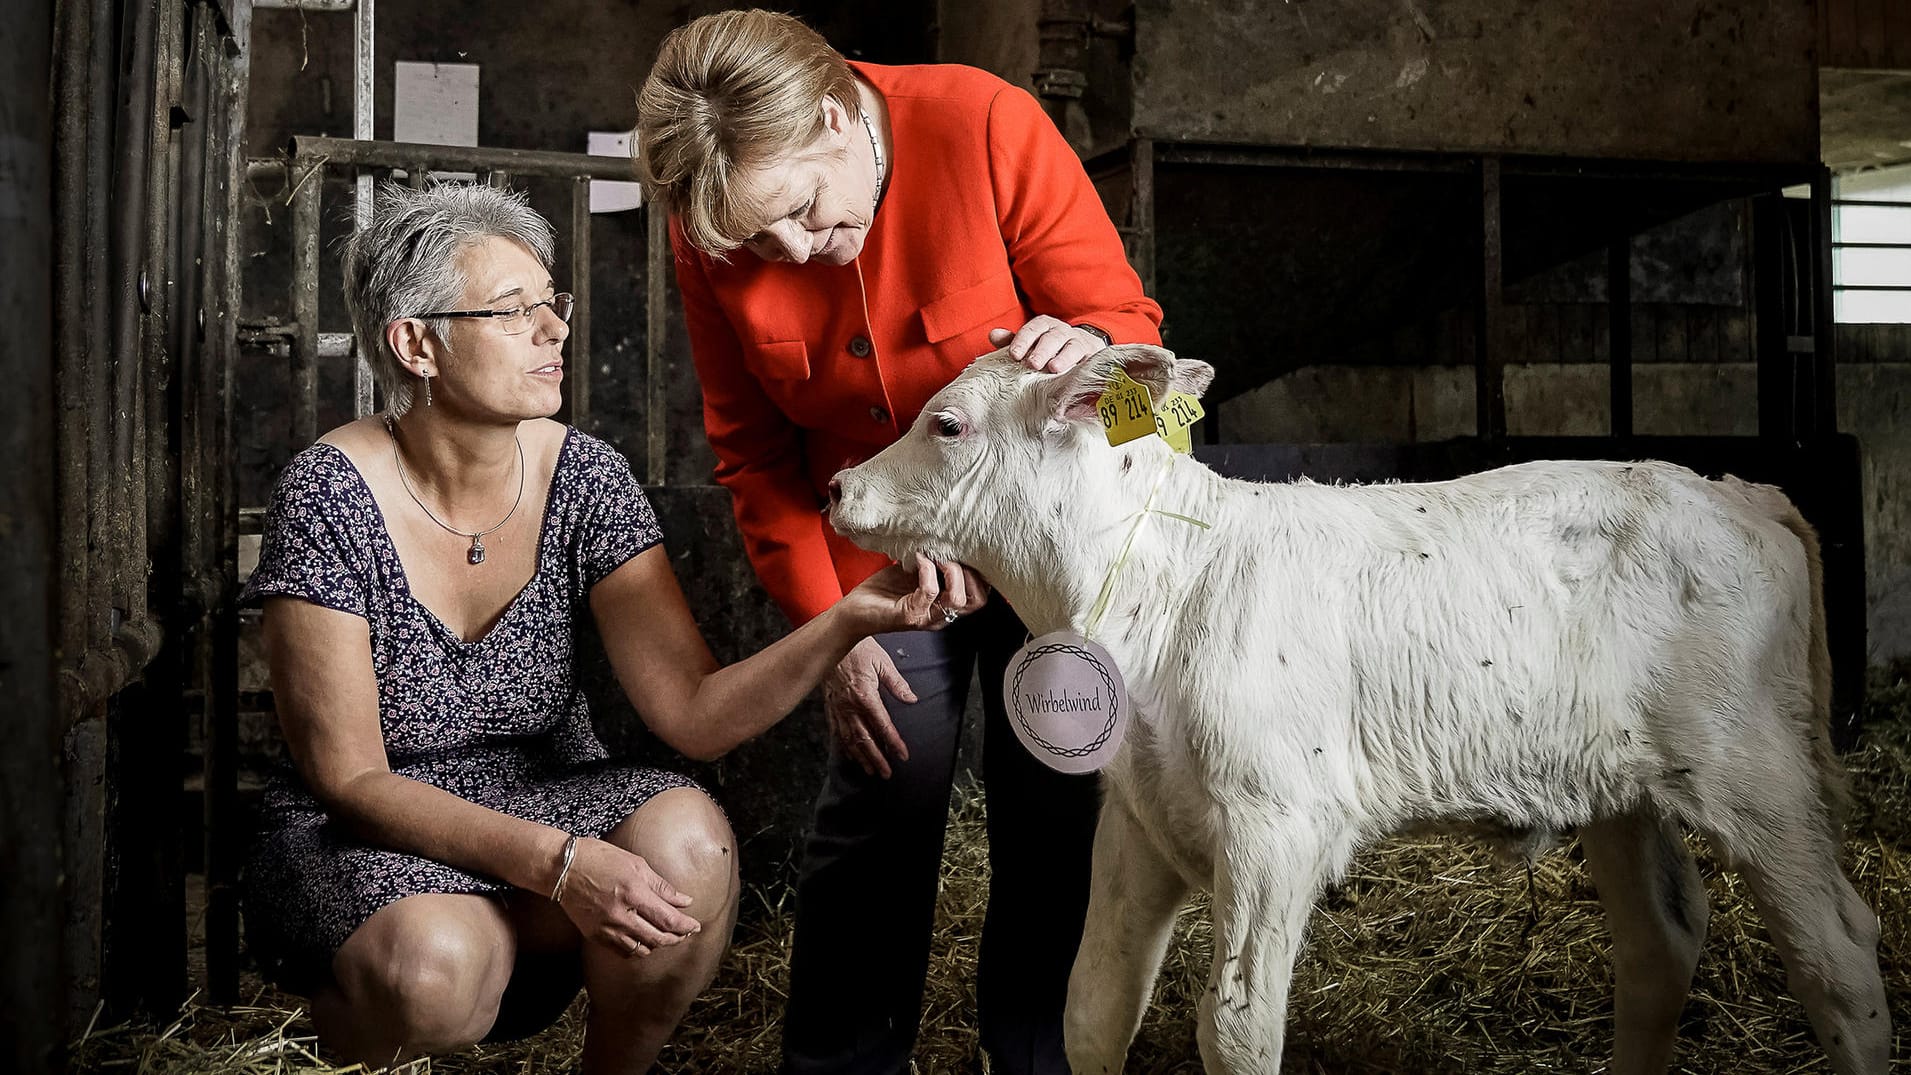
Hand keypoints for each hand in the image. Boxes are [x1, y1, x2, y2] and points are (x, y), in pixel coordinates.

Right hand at [555, 837, 700, 956]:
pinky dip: (636, 949)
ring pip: (641, 949)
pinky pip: (622, 952)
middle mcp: (621, 915)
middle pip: (657, 939)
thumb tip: (685, 901)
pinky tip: (642, 939)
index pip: (668, 920)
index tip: (695, 926)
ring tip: (664, 935)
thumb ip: (662, 886)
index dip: (685, 926)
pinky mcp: (595, 936)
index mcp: (634, 893)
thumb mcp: (636, 864)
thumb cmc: (600, 858)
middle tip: (684, 933)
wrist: (562, 868)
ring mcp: (606, 928)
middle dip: (676, 938)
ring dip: (657, 944)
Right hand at [824, 637, 915, 778]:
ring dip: (861, 757)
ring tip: (870, 771)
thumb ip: (897, 684)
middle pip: (864, 740)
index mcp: (865, 696)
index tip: (903, 755)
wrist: (831, 638)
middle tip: (886, 773)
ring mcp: (837, 707)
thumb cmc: (857, 647)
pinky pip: (836, 730)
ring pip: (849, 739)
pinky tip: (850, 754)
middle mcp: (849, 706)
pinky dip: (844, 745)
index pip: (883, 726)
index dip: (894, 743)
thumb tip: (911, 699)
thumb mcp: (882, 662)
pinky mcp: (830, 705)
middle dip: (876, 759)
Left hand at [841, 555, 990, 635]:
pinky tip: (917, 557)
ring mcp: (926, 617)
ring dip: (951, 571)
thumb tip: (948, 535)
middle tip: (953, 554)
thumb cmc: (883, 590)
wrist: (854, 611)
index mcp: (945, 606)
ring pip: (957, 599)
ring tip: (936, 555)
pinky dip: (927, 570)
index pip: (980, 597)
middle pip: (977, 601)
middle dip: (971, 573)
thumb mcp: (915, 571)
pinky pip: (929, 592)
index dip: (980, 574)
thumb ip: (934, 561)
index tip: (966, 552)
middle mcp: (940, 616)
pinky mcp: (908, 616)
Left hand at [990, 316, 1107, 372]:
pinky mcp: (1094, 357)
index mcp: (1046, 327)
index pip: (1034, 328)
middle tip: (1032, 364)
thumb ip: (1012, 341)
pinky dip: (1084, 366)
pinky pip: (1090, 360)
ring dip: (1063, 357)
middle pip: (1053, 336)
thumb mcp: (1030, 345)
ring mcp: (1080, 343)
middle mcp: (1063, 332)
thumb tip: (993, 334)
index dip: (1023, 340)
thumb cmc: (1049, 350)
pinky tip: (1076, 376)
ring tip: (1054, 368)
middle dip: (1042, 349)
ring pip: (1073, 347)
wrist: (1083, 351)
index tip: (1014, 355)